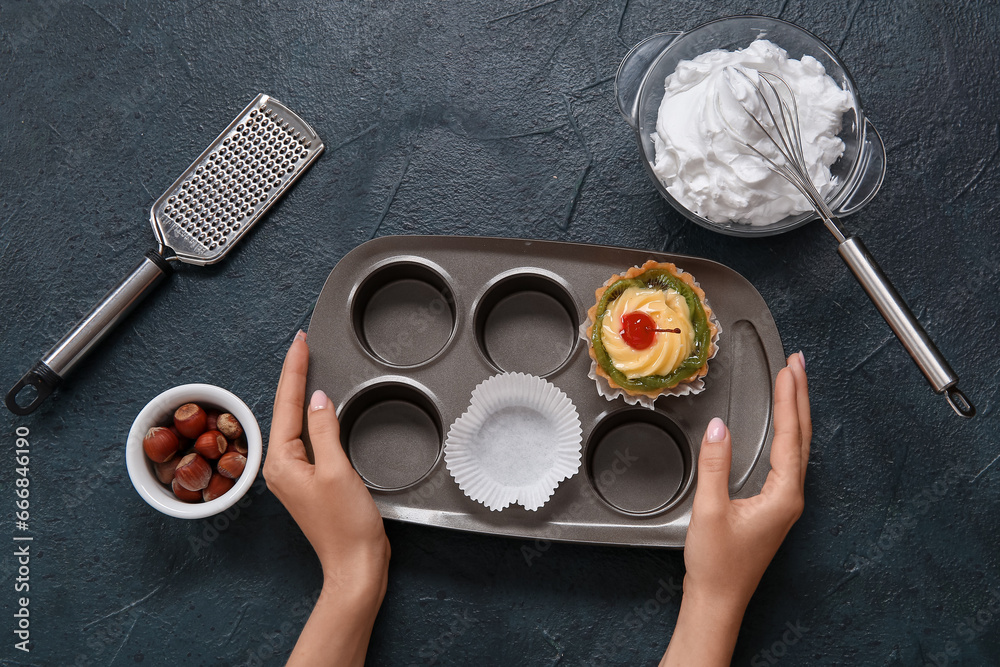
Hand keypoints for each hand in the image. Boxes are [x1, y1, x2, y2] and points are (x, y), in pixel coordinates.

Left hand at [264, 331, 389, 665]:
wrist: (355, 565)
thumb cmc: (346, 525)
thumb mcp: (338, 470)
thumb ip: (325, 430)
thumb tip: (318, 398)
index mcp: (282, 461)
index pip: (286, 403)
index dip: (294, 370)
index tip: (300, 343)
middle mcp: (281, 467)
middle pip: (284, 410)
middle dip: (292, 376)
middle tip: (301, 345)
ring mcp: (294, 475)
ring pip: (293, 423)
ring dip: (299, 394)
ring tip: (305, 365)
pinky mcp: (309, 481)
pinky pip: (305, 438)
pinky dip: (309, 416)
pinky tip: (316, 406)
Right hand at [661, 352, 809, 666]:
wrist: (718, 599)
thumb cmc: (717, 564)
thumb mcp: (709, 510)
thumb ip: (715, 465)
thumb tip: (719, 428)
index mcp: (783, 495)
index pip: (790, 436)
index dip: (789, 399)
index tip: (789, 370)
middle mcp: (791, 497)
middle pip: (801, 436)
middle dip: (800, 397)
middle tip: (798, 364)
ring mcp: (784, 502)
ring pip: (796, 447)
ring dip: (795, 412)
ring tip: (792, 384)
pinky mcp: (773, 506)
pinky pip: (786, 459)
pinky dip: (785, 433)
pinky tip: (780, 425)